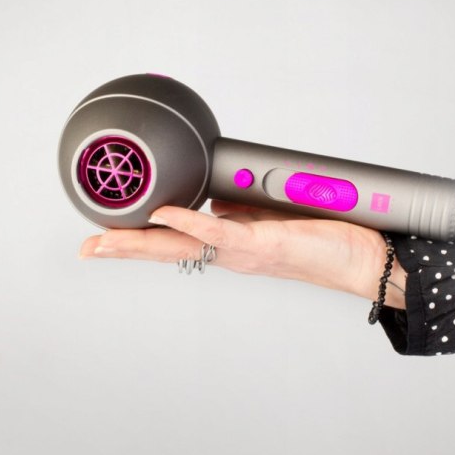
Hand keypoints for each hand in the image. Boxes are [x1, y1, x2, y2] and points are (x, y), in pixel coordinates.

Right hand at [78, 200, 406, 307]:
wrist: (367, 258)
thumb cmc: (327, 237)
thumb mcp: (272, 217)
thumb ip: (241, 209)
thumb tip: (213, 196)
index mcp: (230, 245)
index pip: (174, 242)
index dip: (137, 240)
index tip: (103, 238)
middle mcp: (231, 253)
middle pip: (164, 250)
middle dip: (123, 248)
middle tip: (87, 247)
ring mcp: (243, 251)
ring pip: (180, 246)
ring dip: (141, 242)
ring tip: (106, 240)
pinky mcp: (263, 243)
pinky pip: (218, 231)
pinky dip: (188, 221)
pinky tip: (164, 215)